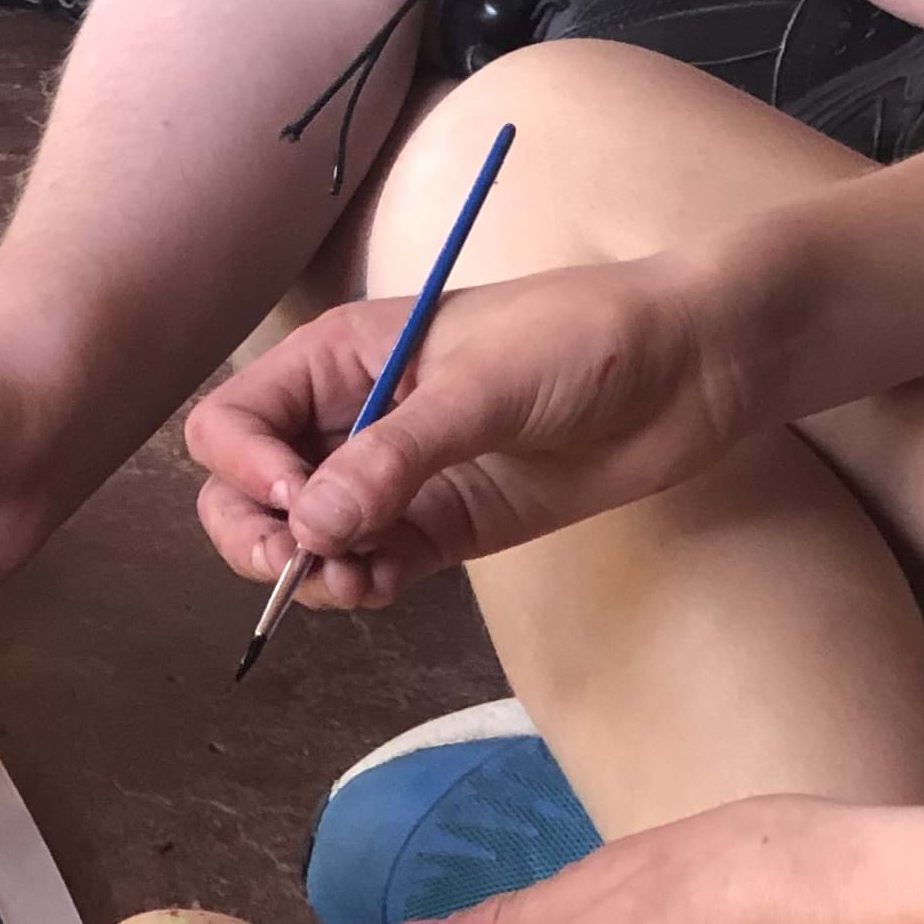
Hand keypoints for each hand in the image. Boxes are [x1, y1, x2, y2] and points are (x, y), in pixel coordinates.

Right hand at [183, 255, 767, 608]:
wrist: (688, 367)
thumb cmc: (585, 338)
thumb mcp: (483, 385)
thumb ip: (396, 456)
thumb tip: (310, 525)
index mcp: (345, 355)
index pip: (235, 417)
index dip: (244, 467)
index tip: (298, 501)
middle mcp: (357, 414)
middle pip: (252, 487)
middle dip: (259, 534)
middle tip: (305, 566)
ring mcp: (401, 474)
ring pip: (307, 537)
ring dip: (312, 571)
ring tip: (359, 582)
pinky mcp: (446, 523)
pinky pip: (371, 564)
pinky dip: (360, 585)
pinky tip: (383, 585)